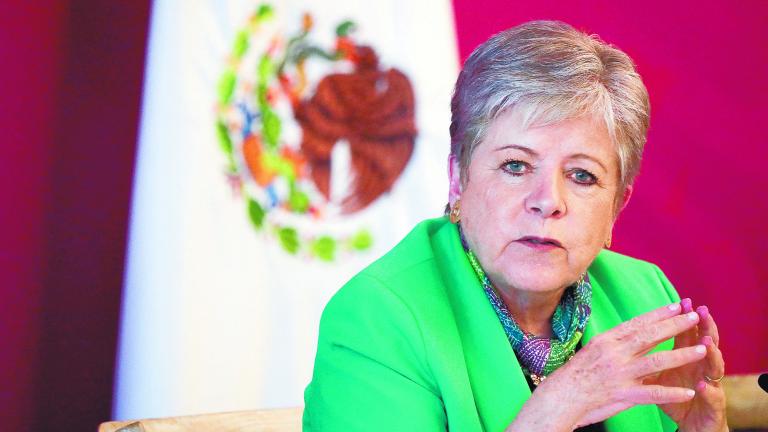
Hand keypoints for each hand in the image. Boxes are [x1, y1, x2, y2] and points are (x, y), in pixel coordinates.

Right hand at [507, 302, 706, 430]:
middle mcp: (614, 353)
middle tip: (694, 317)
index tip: (677, 305)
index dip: (659, 314)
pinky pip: (653, 392)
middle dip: (674, 326)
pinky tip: (689, 391)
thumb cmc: (574, 374)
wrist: (560, 397)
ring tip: (702, 349)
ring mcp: (619, 373)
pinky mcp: (623, 394)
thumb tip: (631, 333)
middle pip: (650, 336)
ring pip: (656, 361)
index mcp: (607, 340)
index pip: (637, 323)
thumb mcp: (592, 350)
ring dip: (681, 355)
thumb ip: (613, 343)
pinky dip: (672, 392)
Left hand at [648, 299, 727, 431]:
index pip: (688, 335)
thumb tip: (628, 340)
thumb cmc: (673, 398)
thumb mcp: (656, 377)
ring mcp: (710, 386)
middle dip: (704, 327)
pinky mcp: (714, 407)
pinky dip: (708, 392)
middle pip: (706, 344)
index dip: (684, 320)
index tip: (682, 301)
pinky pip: (713, 399)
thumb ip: (648, 359)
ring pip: (715, 368)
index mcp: (688, 359)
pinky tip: (701, 386)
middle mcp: (702, 369)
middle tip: (701, 311)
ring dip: (711, 355)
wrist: (692, 425)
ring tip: (707, 343)